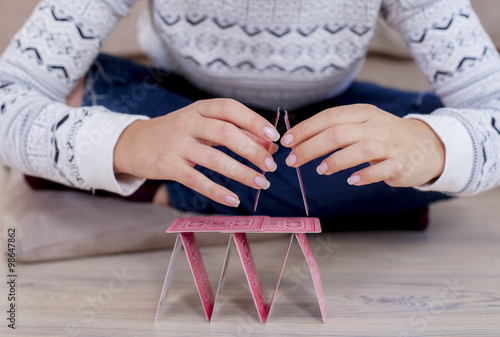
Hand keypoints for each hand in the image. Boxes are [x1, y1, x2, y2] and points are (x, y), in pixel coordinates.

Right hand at [114, 98, 279, 206]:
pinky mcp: (168, 166)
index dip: (253, 121)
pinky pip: (196, 180)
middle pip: (225, 133)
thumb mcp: (201, 125)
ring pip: (214, 159)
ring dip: (241, 172)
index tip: (273, 136)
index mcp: (199, 108)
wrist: (134, 143)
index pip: (230, 109)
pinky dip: (217, 191)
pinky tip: (234, 199)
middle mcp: (188, 122)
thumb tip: (268, 144)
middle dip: (252, 150)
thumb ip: (232, 131)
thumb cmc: (176, 133)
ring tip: (262, 183)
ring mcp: (176, 144)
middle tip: (271, 166)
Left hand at [280, 104, 444, 186]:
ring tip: (320, 170)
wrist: (427, 146)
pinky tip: (352, 180)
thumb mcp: (362, 124)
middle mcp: (376, 125)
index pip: (329, 117)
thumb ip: (335, 129)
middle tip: (293, 160)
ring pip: (362, 148)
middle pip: (339, 133)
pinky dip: (366, 175)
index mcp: (363, 113)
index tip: (286, 142)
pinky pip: (384, 169)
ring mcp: (391, 144)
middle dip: (311, 147)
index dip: (305, 129)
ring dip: (337, 160)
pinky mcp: (402, 163)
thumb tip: (298, 140)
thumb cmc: (384, 136)